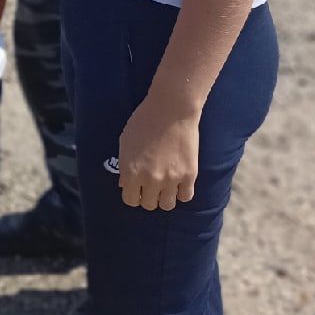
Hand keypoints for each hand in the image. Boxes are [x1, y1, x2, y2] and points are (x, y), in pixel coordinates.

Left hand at [117, 96, 199, 210]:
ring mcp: (171, 179)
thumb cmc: (144, 121)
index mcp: (131, 172)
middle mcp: (150, 180)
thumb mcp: (125, 142)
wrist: (171, 109)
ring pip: (167, 205)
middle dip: (148, 196)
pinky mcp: (189, 175)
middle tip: (151, 186)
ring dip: (165, 197)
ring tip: (165, 186)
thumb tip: (126, 184)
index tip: (136, 189)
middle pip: (149, 204)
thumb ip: (124, 166)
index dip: (133, 194)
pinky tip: (179, 183)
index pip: (130, 200)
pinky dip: (181, 192)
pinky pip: (185, 197)